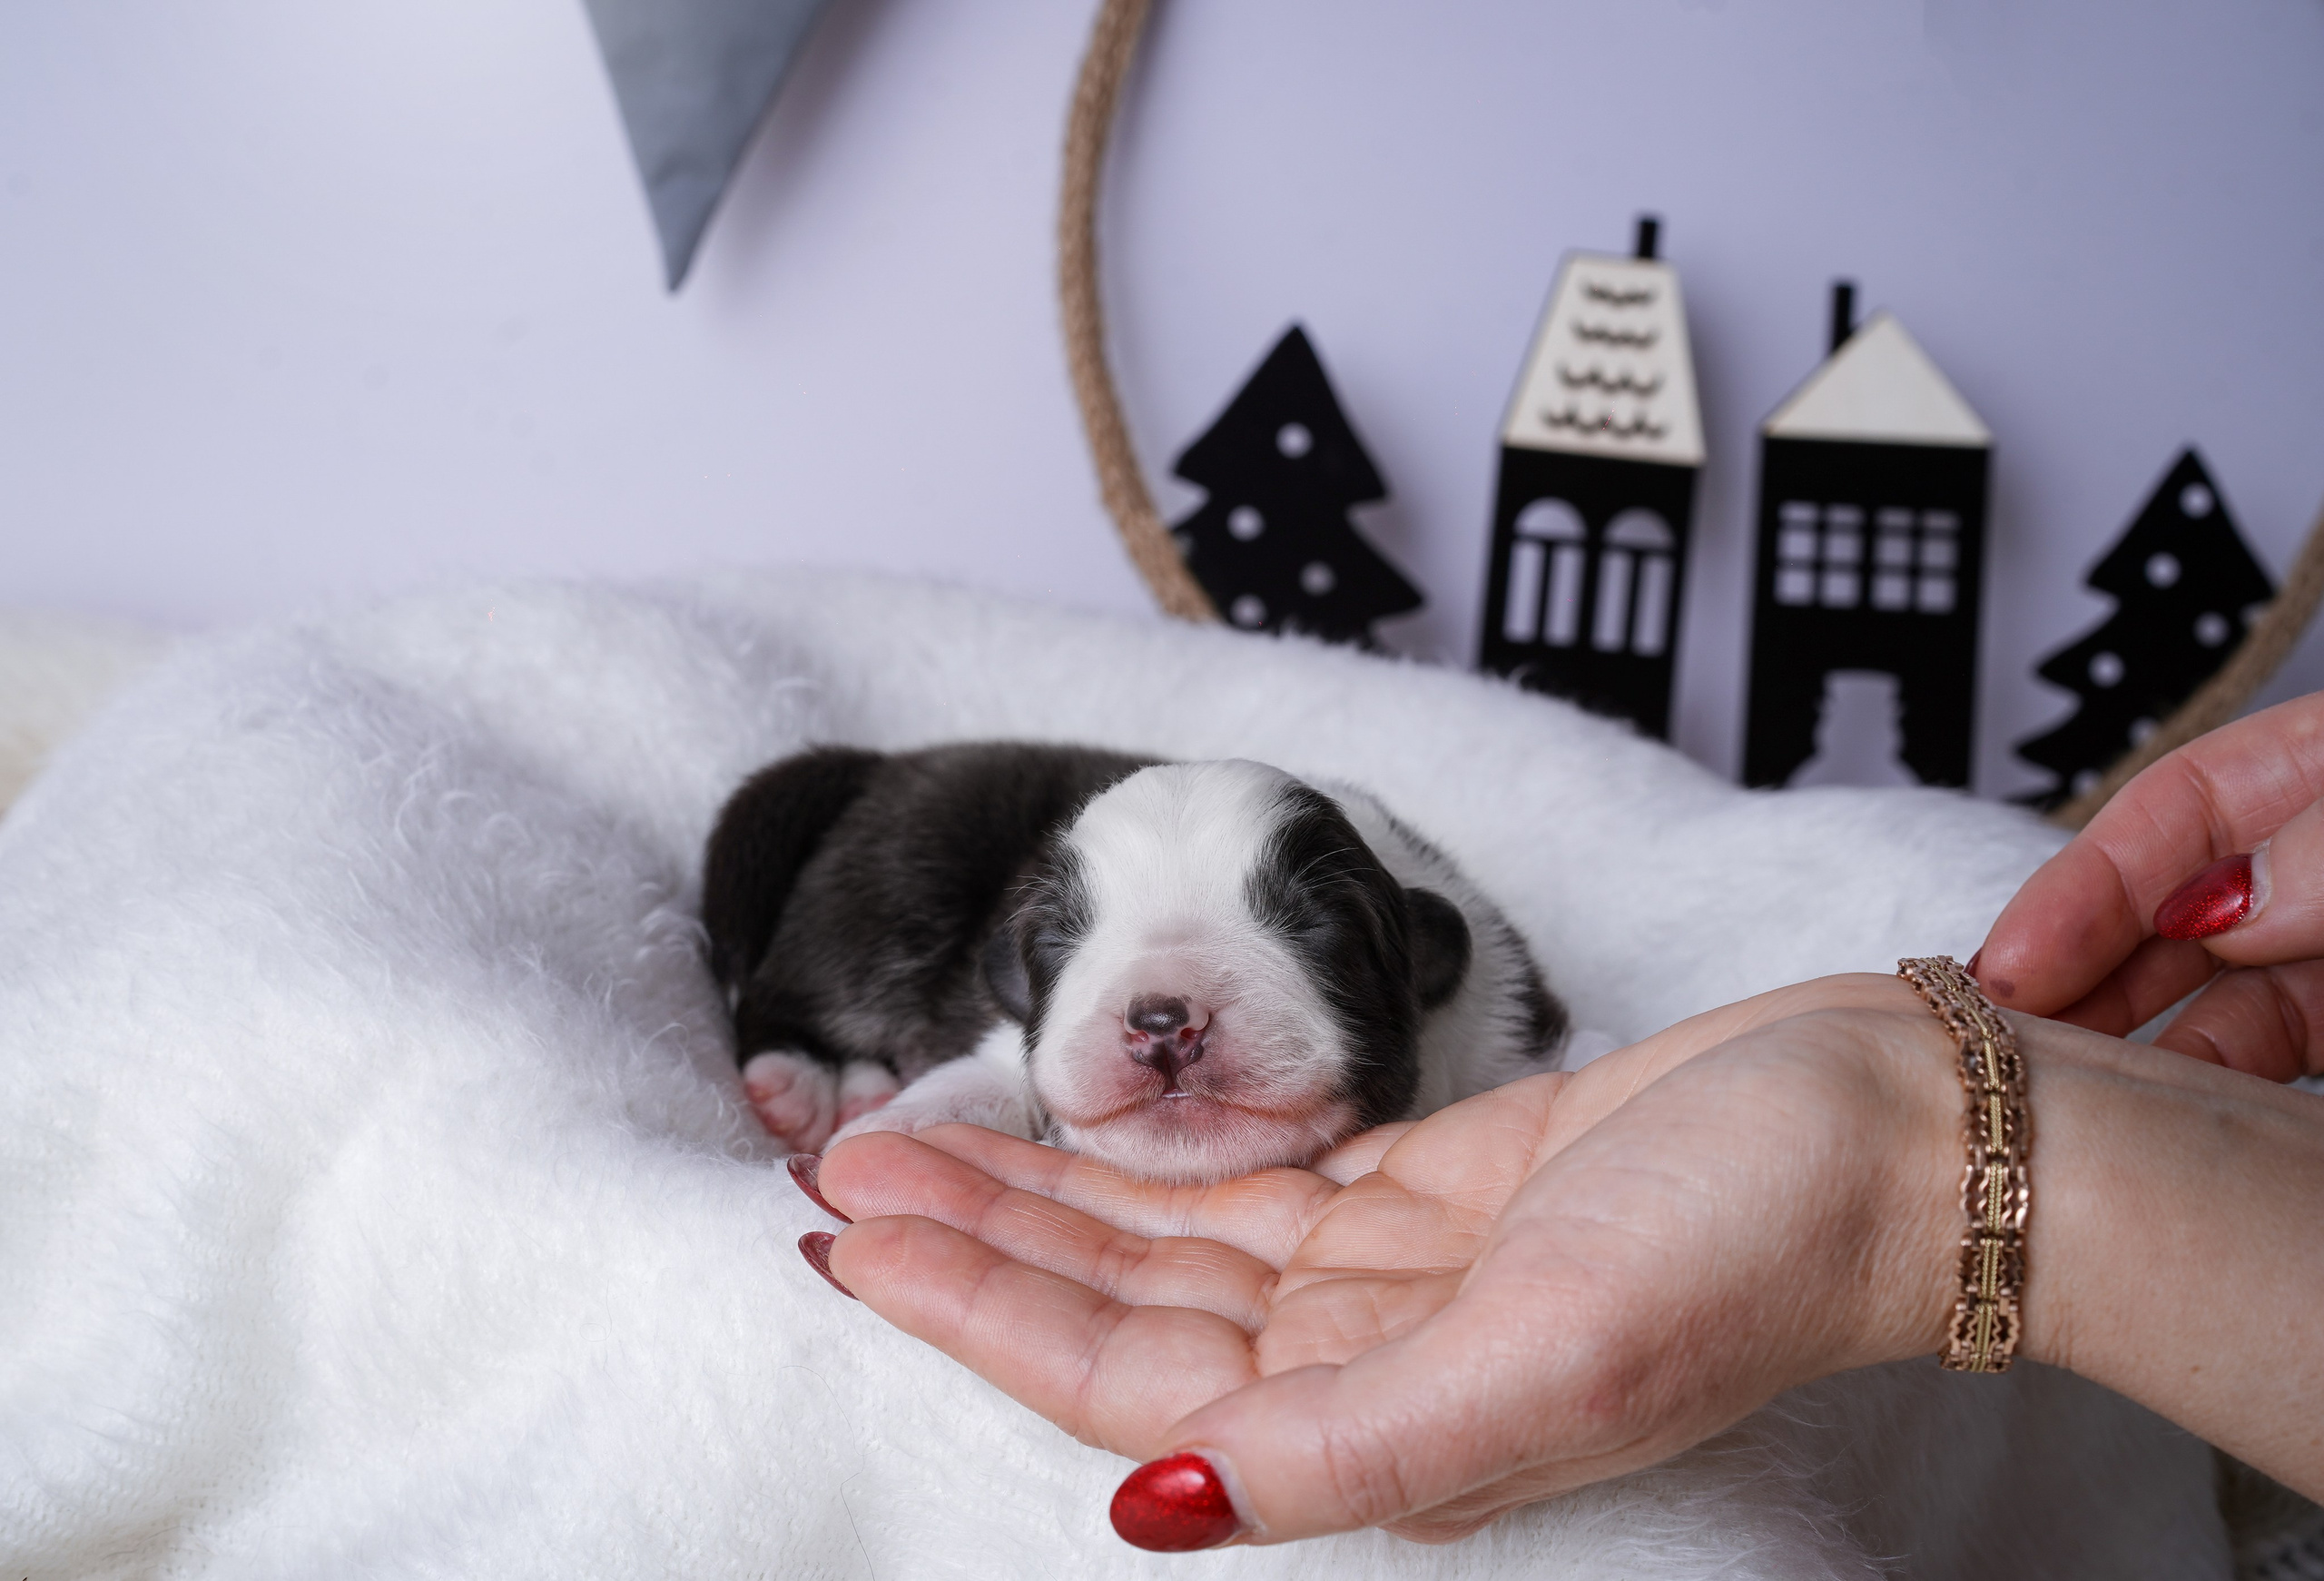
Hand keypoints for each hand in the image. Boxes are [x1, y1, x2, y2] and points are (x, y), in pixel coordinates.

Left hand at [811, 975, 1961, 1545]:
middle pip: (1121, 1309)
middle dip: (976, 1245)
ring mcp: (1396, 1273)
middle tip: (837, 1168)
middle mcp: (1368, 1362)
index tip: (851, 1239)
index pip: (1124, 1380)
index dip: (978, 1312)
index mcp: (1377, 1426)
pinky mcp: (1435, 1188)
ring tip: (910, 1140)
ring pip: (1171, 1243)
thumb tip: (1160, 1508)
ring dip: (1044, 1194)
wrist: (1895, 1132)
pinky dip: (1158, 1160)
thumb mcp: (1548, 1359)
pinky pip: (1255, 1184)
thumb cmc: (1750, 1240)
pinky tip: (1079, 1136)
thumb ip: (1350, 1449)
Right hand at [1976, 691, 2323, 1079]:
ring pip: (2212, 996)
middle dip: (2076, 978)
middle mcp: (2313, 865)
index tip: (2010, 963)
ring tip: (2065, 1093)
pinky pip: (2275, 1052)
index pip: (2169, 812)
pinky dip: (2216, 1084)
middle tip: (2002, 1044)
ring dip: (2132, 1046)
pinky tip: (2163, 1110)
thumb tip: (2223, 906)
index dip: (2075, 887)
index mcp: (2321, 770)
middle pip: (2165, 914)